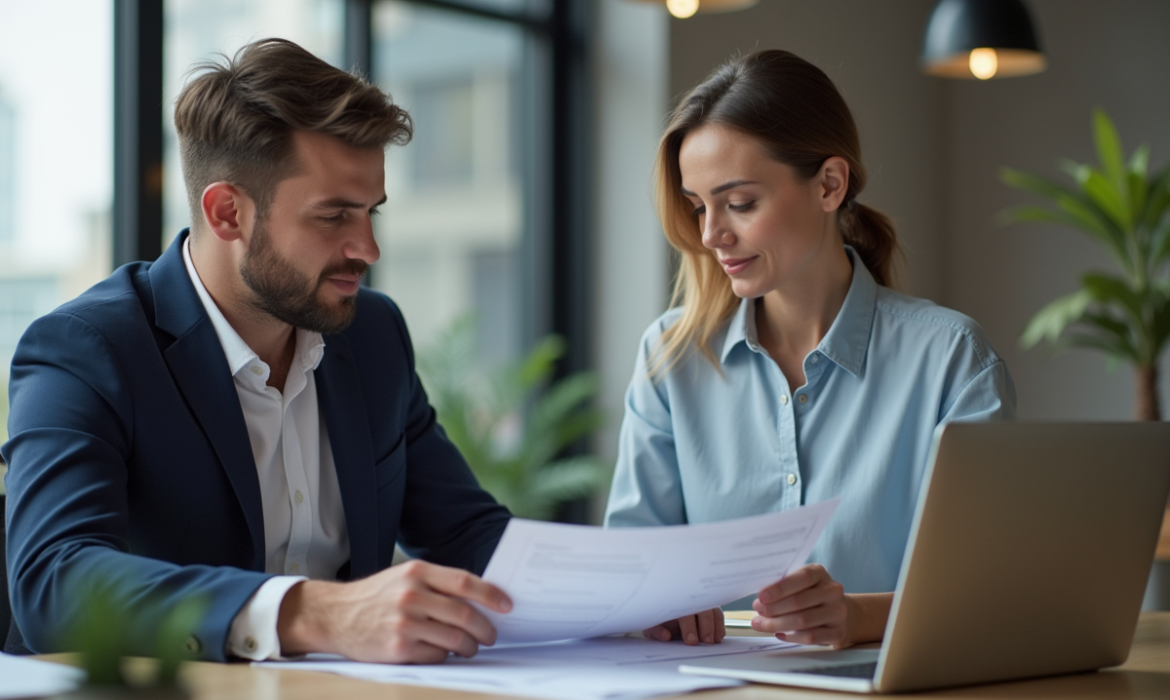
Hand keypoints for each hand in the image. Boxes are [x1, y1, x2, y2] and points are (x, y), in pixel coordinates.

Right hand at [276, 559, 512, 662]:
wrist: (334, 615)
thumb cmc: (376, 596)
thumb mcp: (404, 577)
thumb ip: (438, 584)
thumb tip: (482, 598)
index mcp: (417, 572)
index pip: (465, 583)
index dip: (491, 595)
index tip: (507, 605)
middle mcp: (411, 595)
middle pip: (464, 615)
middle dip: (485, 629)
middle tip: (491, 635)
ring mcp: (404, 623)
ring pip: (454, 640)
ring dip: (469, 647)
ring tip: (470, 648)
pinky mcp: (397, 648)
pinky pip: (436, 656)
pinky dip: (445, 657)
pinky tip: (442, 653)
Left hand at [643, 607, 725, 644]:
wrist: (660, 607)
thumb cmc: (656, 618)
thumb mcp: (650, 626)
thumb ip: (657, 631)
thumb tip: (666, 636)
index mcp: (673, 602)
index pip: (684, 613)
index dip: (689, 627)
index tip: (691, 641)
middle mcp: (688, 599)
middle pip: (702, 609)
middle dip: (706, 626)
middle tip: (706, 642)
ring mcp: (699, 602)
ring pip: (712, 610)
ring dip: (715, 626)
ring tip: (714, 642)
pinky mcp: (707, 606)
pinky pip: (717, 613)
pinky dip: (719, 624)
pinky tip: (718, 636)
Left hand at [751, 564, 851, 647]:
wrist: (839, 611)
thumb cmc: (810, 594)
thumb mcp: (800, 583)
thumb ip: (783, 587)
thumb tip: (760, 600)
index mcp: (820, 573)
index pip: (802, 578)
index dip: (780, 588)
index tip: (761, 597)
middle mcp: (832, 591)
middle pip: (799, 602)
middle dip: (773, 609)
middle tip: (758, 613)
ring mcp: (838, 612)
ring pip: (803, 621)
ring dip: (778, 624)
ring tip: (761, 624)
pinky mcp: (839, 632)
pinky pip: (811, 637)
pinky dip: (791, 637)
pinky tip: (779, 634)